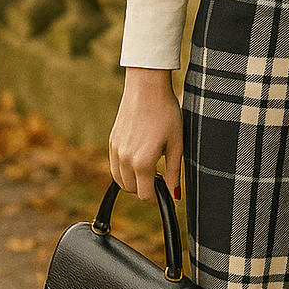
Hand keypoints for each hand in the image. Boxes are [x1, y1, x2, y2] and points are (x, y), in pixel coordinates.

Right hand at [109, 67, 183, 202]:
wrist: (147, 88)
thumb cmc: (166, 113)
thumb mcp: (176, 144)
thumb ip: (174, 172)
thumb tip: (174, 195)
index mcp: (142, 162)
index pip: (145, 194)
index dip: (156, 200)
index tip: (164, 196)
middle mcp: (125, 159)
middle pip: (131, 190)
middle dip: (145, 190)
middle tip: (160, 180)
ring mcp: (115, 150)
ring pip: (120, 180)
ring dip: (133, 182)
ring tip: (150, 171)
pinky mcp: (111, 142)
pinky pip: (114, 166)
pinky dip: (124, 171)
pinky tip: (138, 160)